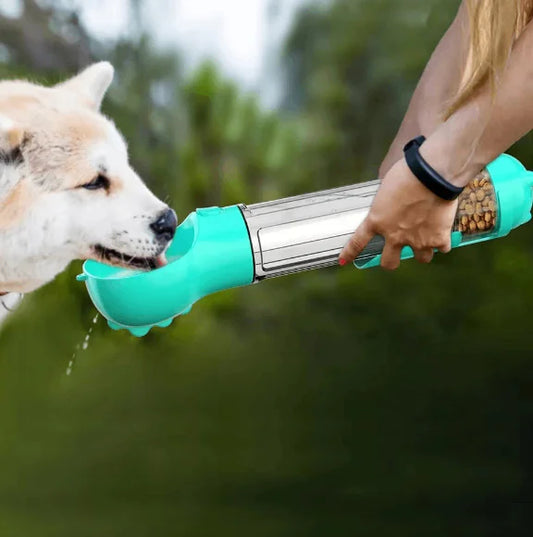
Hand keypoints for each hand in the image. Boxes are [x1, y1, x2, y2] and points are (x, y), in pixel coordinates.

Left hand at [339, 158, 457, 269]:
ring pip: (421, 259)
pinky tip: (443, 232)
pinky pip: (442, 248)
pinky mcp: (438, 239)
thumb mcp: (386, 188)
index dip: (350, 253)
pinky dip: (443, 242)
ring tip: (426, 238)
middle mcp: (395, 236)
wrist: (432, 174)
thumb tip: (391, 204)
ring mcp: (417, 240)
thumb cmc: (408, 173)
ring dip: (423, 250)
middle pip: (390, 263)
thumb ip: (385, 203)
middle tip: (396, 253)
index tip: (343, 261)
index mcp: (377, 221)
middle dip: (392, 261)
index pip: (357, 242)